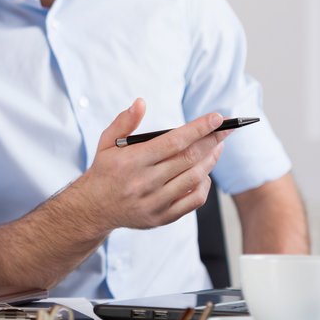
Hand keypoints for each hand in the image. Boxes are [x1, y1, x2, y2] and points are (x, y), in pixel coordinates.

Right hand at [80, 99, 227, 231]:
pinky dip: (204, 185)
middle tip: (226, 129)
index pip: (173, 141)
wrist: (93, 208)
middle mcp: (145, 181)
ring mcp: (154, 201)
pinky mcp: (161, 217)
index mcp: (132, 160)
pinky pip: (193, 200)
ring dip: (211, 160)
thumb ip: (124, 122)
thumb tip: (140, 103)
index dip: (198, 128)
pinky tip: (205, 173)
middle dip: (212, 140)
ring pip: (194, 178)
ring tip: (217, 147)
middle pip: (189, 158)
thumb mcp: (106, 142)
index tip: (216, 118)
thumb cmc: (104, 170)